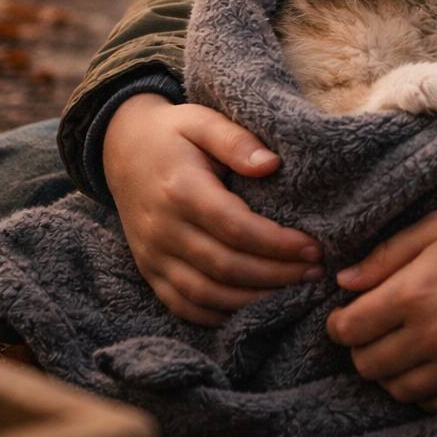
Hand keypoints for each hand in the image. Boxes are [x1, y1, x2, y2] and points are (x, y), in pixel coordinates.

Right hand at [103, 93, 322, 325]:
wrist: (121, 148)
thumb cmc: (173, 134)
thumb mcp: (204, 121)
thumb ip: (237, 140)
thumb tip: (271, 164)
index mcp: (180, 190)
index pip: (236, 227)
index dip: (277, 243)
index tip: (313, 247)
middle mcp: (162, 229)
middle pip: (226, 266)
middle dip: (276, 275)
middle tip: (315, 273)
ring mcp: (152, 255)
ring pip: (207, 294)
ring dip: (254, 300)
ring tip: (295, 292)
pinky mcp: (149, 271)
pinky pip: (184, 305)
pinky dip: (220, 315)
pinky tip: (254, 310)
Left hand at [325, 191, 436, 412]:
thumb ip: (387, 255)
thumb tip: (343, 282)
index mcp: (415, 293)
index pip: (349, 329)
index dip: (338, 324)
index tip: (345, 315)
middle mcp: (433, 337)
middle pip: (368, 365)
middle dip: (359, 348)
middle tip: (372, 330)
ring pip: (398, 390)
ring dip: (388, 372)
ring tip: (399, 348)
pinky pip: (436, 404)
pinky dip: (422, 391)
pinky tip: (429, 366)